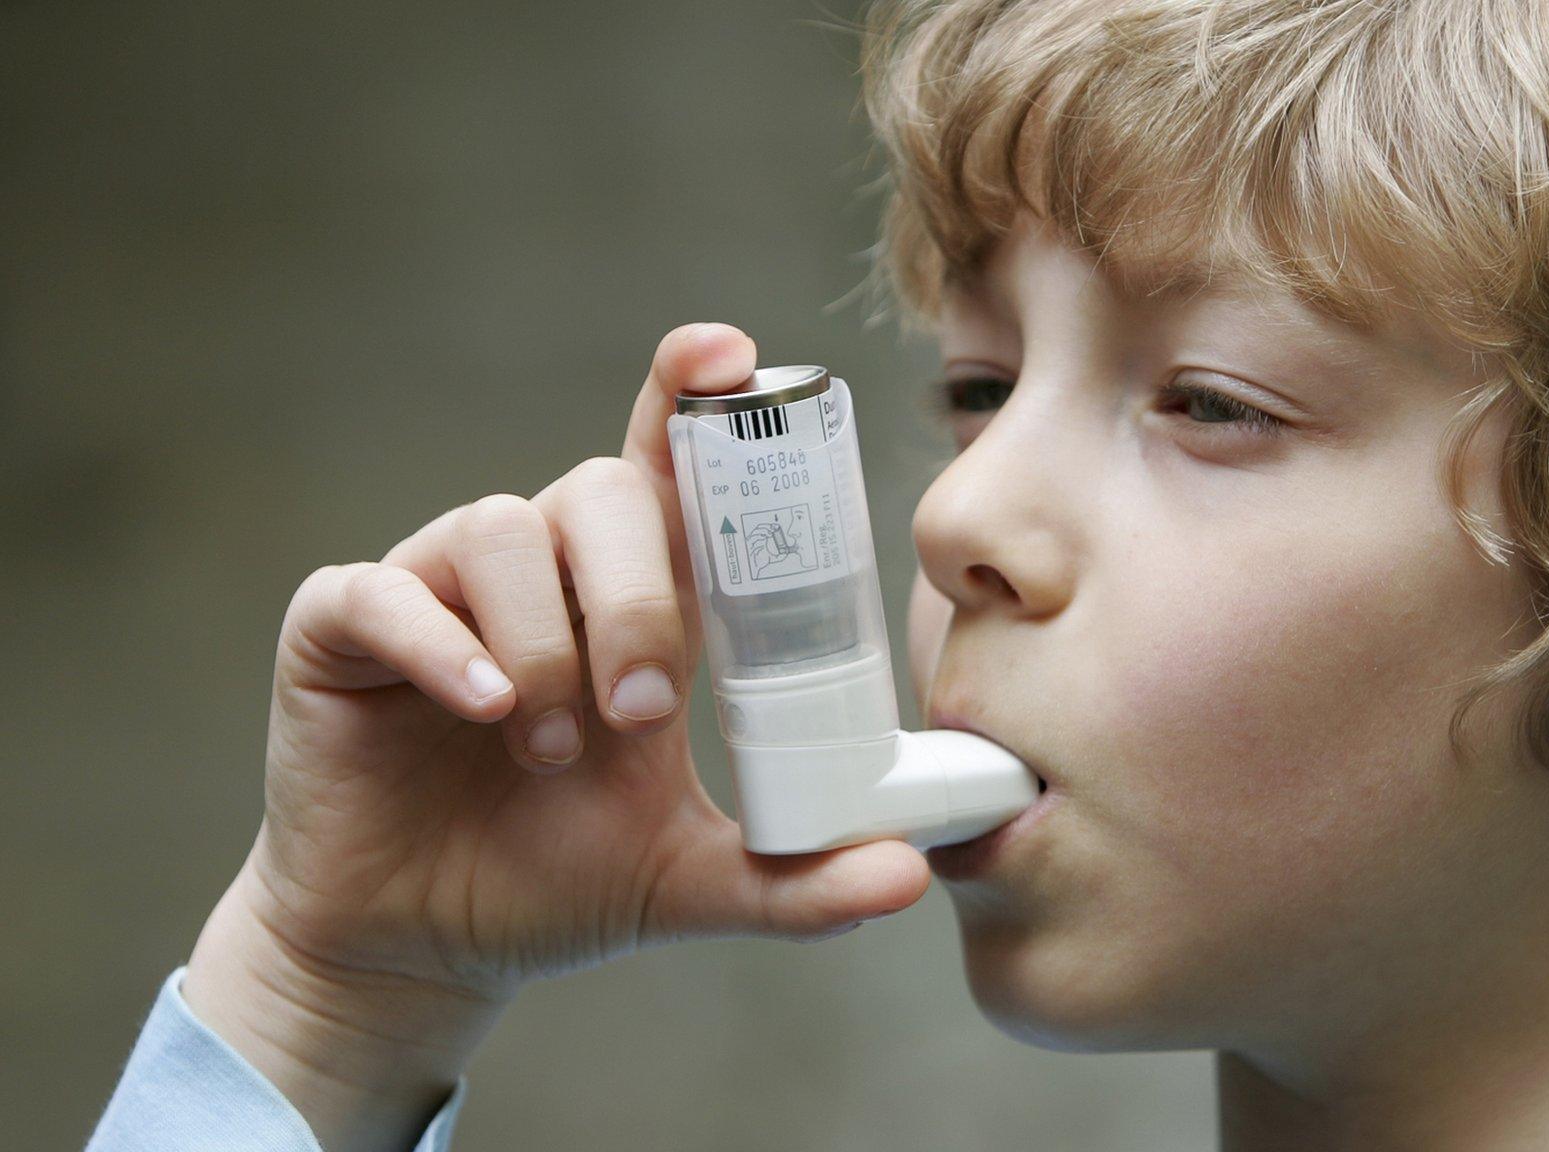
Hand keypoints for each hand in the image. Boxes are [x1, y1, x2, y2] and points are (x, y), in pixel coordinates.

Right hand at [182, 323, 930, 1151]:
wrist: (421, 948)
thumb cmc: (556, 881)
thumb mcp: (692, 881)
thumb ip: (797, 877)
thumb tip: (909, 878)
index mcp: (631, 597)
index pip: (667, 464)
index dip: (689, 393)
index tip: (732, 358)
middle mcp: (542, 569)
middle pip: (601, 490)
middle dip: (639, 597)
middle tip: (646, 712)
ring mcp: (438, 589)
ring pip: (501, 528)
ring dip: (545, 641)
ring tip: (552, 748)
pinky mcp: (342, 629)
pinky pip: (384, 591)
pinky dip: (439, 643)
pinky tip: (481, 706)